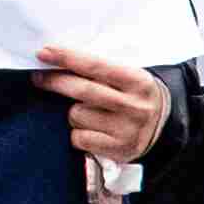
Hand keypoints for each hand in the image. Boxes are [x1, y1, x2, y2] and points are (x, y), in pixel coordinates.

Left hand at [37, 43, 169, 168]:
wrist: (164, 126)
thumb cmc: (135, 95)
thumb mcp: (128, 76)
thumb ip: (100, 69)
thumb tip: (58, 61)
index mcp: (137, 81)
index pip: (95, 65)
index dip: (67, 58)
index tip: (44, 53)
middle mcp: (134, 106)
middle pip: (83, 91)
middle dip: (55, 82)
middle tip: (38, 77)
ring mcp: (126, 130)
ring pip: (77, 115)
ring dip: (73, 112)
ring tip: (88, 112)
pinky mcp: (117, 149)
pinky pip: (79, 138)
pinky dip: (78, 133)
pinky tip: (91, 130)